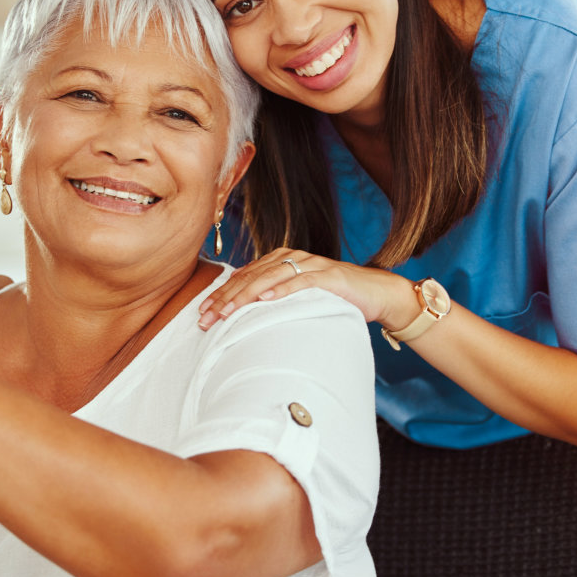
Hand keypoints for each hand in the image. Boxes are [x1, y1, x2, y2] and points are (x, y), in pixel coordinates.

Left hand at [197, 247, 416, 329]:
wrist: (375, 293)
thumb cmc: (332, 298)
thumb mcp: (296, 298)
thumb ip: (271, 299)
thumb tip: (240, 317)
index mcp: (278, 261)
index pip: (242, 278)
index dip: (220, 295)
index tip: (201, 314)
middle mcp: (291, 258)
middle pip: (250, 278)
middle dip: (225, 298)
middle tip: (205, 317)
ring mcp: (309, 265)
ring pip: (269, 278)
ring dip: (246, 295)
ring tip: (227, 311)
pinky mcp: (327, 276)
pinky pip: (301, 281)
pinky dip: (282, 290)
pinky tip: (265, 300)